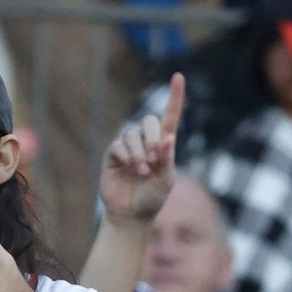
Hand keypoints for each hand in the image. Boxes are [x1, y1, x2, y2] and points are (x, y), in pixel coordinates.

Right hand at [100, 73, 183, 227]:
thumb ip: (167, 159)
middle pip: (149, 121)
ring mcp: (129, 147)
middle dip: (152, 136)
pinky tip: (131, 169)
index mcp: (163, 145)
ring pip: (132, 134)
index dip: (175, 97)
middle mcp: (146, 142)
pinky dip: (126, 155)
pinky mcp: (113, 155)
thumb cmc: (152, 198)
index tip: (178, 77)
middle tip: (154, 157)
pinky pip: (118, 145)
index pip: (170, 116)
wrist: (131, 215)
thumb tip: (168, 137)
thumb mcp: (166, 181)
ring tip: (141, 171)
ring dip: (138, 151)